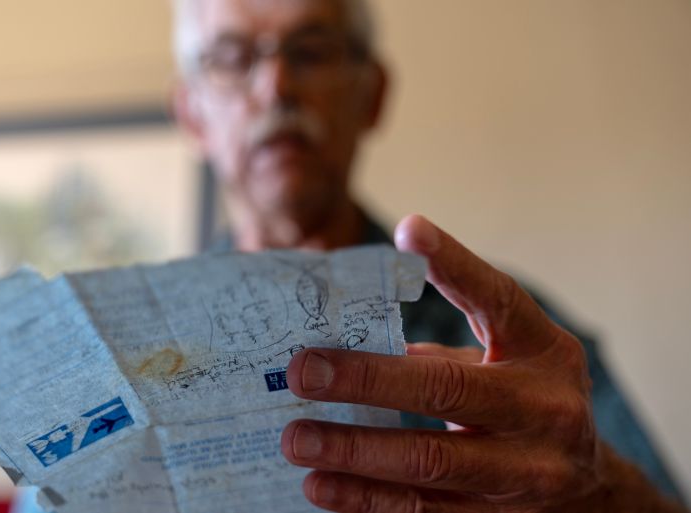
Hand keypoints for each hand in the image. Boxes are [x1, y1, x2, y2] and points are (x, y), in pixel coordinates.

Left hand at [281, 214, 684, 511]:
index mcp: (541, 350)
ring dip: (354, 450)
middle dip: (367, 379)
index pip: (498, 299)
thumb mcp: (505, 360)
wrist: (588, 483)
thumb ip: (439, 352)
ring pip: (429, 460)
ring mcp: (527, 470)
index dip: (455, 264)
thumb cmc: (526, 399)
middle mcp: (543, 406)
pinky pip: (424, 509)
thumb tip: (347, 345)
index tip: (408, 231)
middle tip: (302, 371)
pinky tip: (321, 486)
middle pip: (448, 390)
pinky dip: (366, 500)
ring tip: (296, 438)